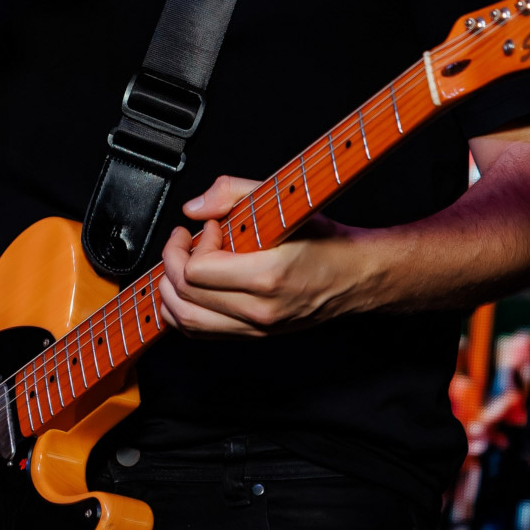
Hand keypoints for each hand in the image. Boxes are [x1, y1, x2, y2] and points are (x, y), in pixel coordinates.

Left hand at [158, 175, 380, 337]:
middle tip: (184, 241)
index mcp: (267, 277)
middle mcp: (259, 310)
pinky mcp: (255, 335)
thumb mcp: (285, 203)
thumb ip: (234, 193)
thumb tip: (196, 207)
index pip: (197, 271)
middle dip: (171, 263)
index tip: (210, 227)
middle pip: (185, 297)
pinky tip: (186, 289)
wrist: (358, 275)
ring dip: (170, 291)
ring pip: (187, 322)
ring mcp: (257, 328)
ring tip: (179, 265)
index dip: (191, 244)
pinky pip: (202, 332)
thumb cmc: (328, 243)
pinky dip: (182, 311)